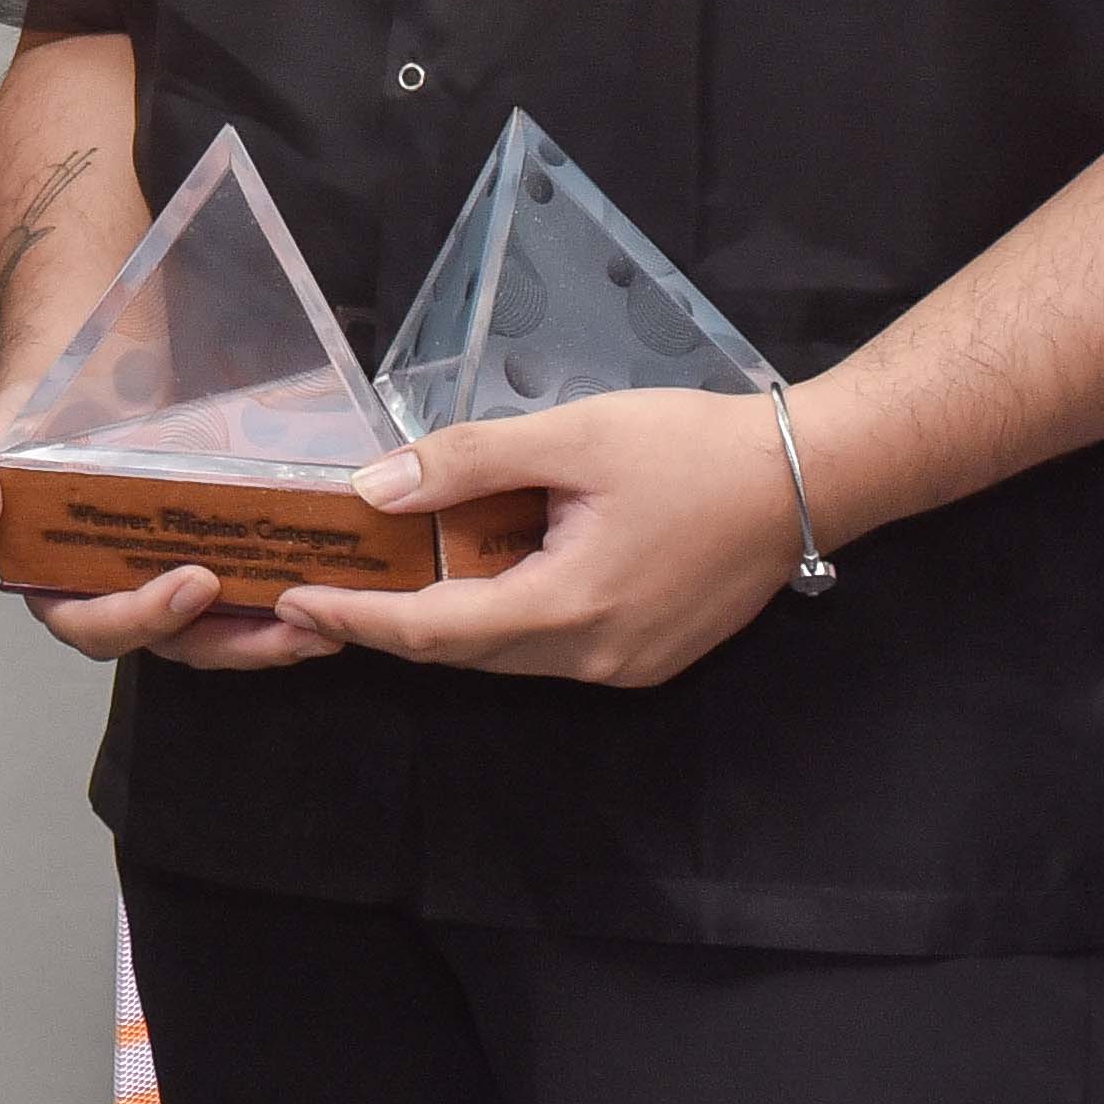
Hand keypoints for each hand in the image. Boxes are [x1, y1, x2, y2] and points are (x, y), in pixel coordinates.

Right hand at [0, 383, 345, 671]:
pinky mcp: (215, 559)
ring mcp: (169, 582)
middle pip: (174, 643)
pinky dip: (286, 598)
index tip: (193, 585)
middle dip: (233, 643)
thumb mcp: (1, 434)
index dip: (143, 617)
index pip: (97, 625)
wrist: (96, 369)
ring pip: (220, 631)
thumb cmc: (43, 408)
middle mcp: (117, 596)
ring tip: (327, 621)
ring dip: (273, 635)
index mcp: (59, 585)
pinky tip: (332, 588)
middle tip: (290, 622)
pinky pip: (250, 595)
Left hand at [309, 387, 807, 686]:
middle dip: (387, 623)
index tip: (294, 599)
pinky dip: (499, 615)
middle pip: (463, 651)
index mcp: (570, 610)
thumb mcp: (573, 437)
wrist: (808, 478)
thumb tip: (376, 488)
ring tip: (382, 576)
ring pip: (505, 652)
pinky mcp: (647, 657)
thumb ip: (470, 463)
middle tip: (322, 586)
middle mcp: (592, 659)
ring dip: (443, 619)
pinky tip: (475, 572)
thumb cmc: (693, 448)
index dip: (358, 618)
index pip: (433, 631)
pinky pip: (548, 647)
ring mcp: (624, 666)